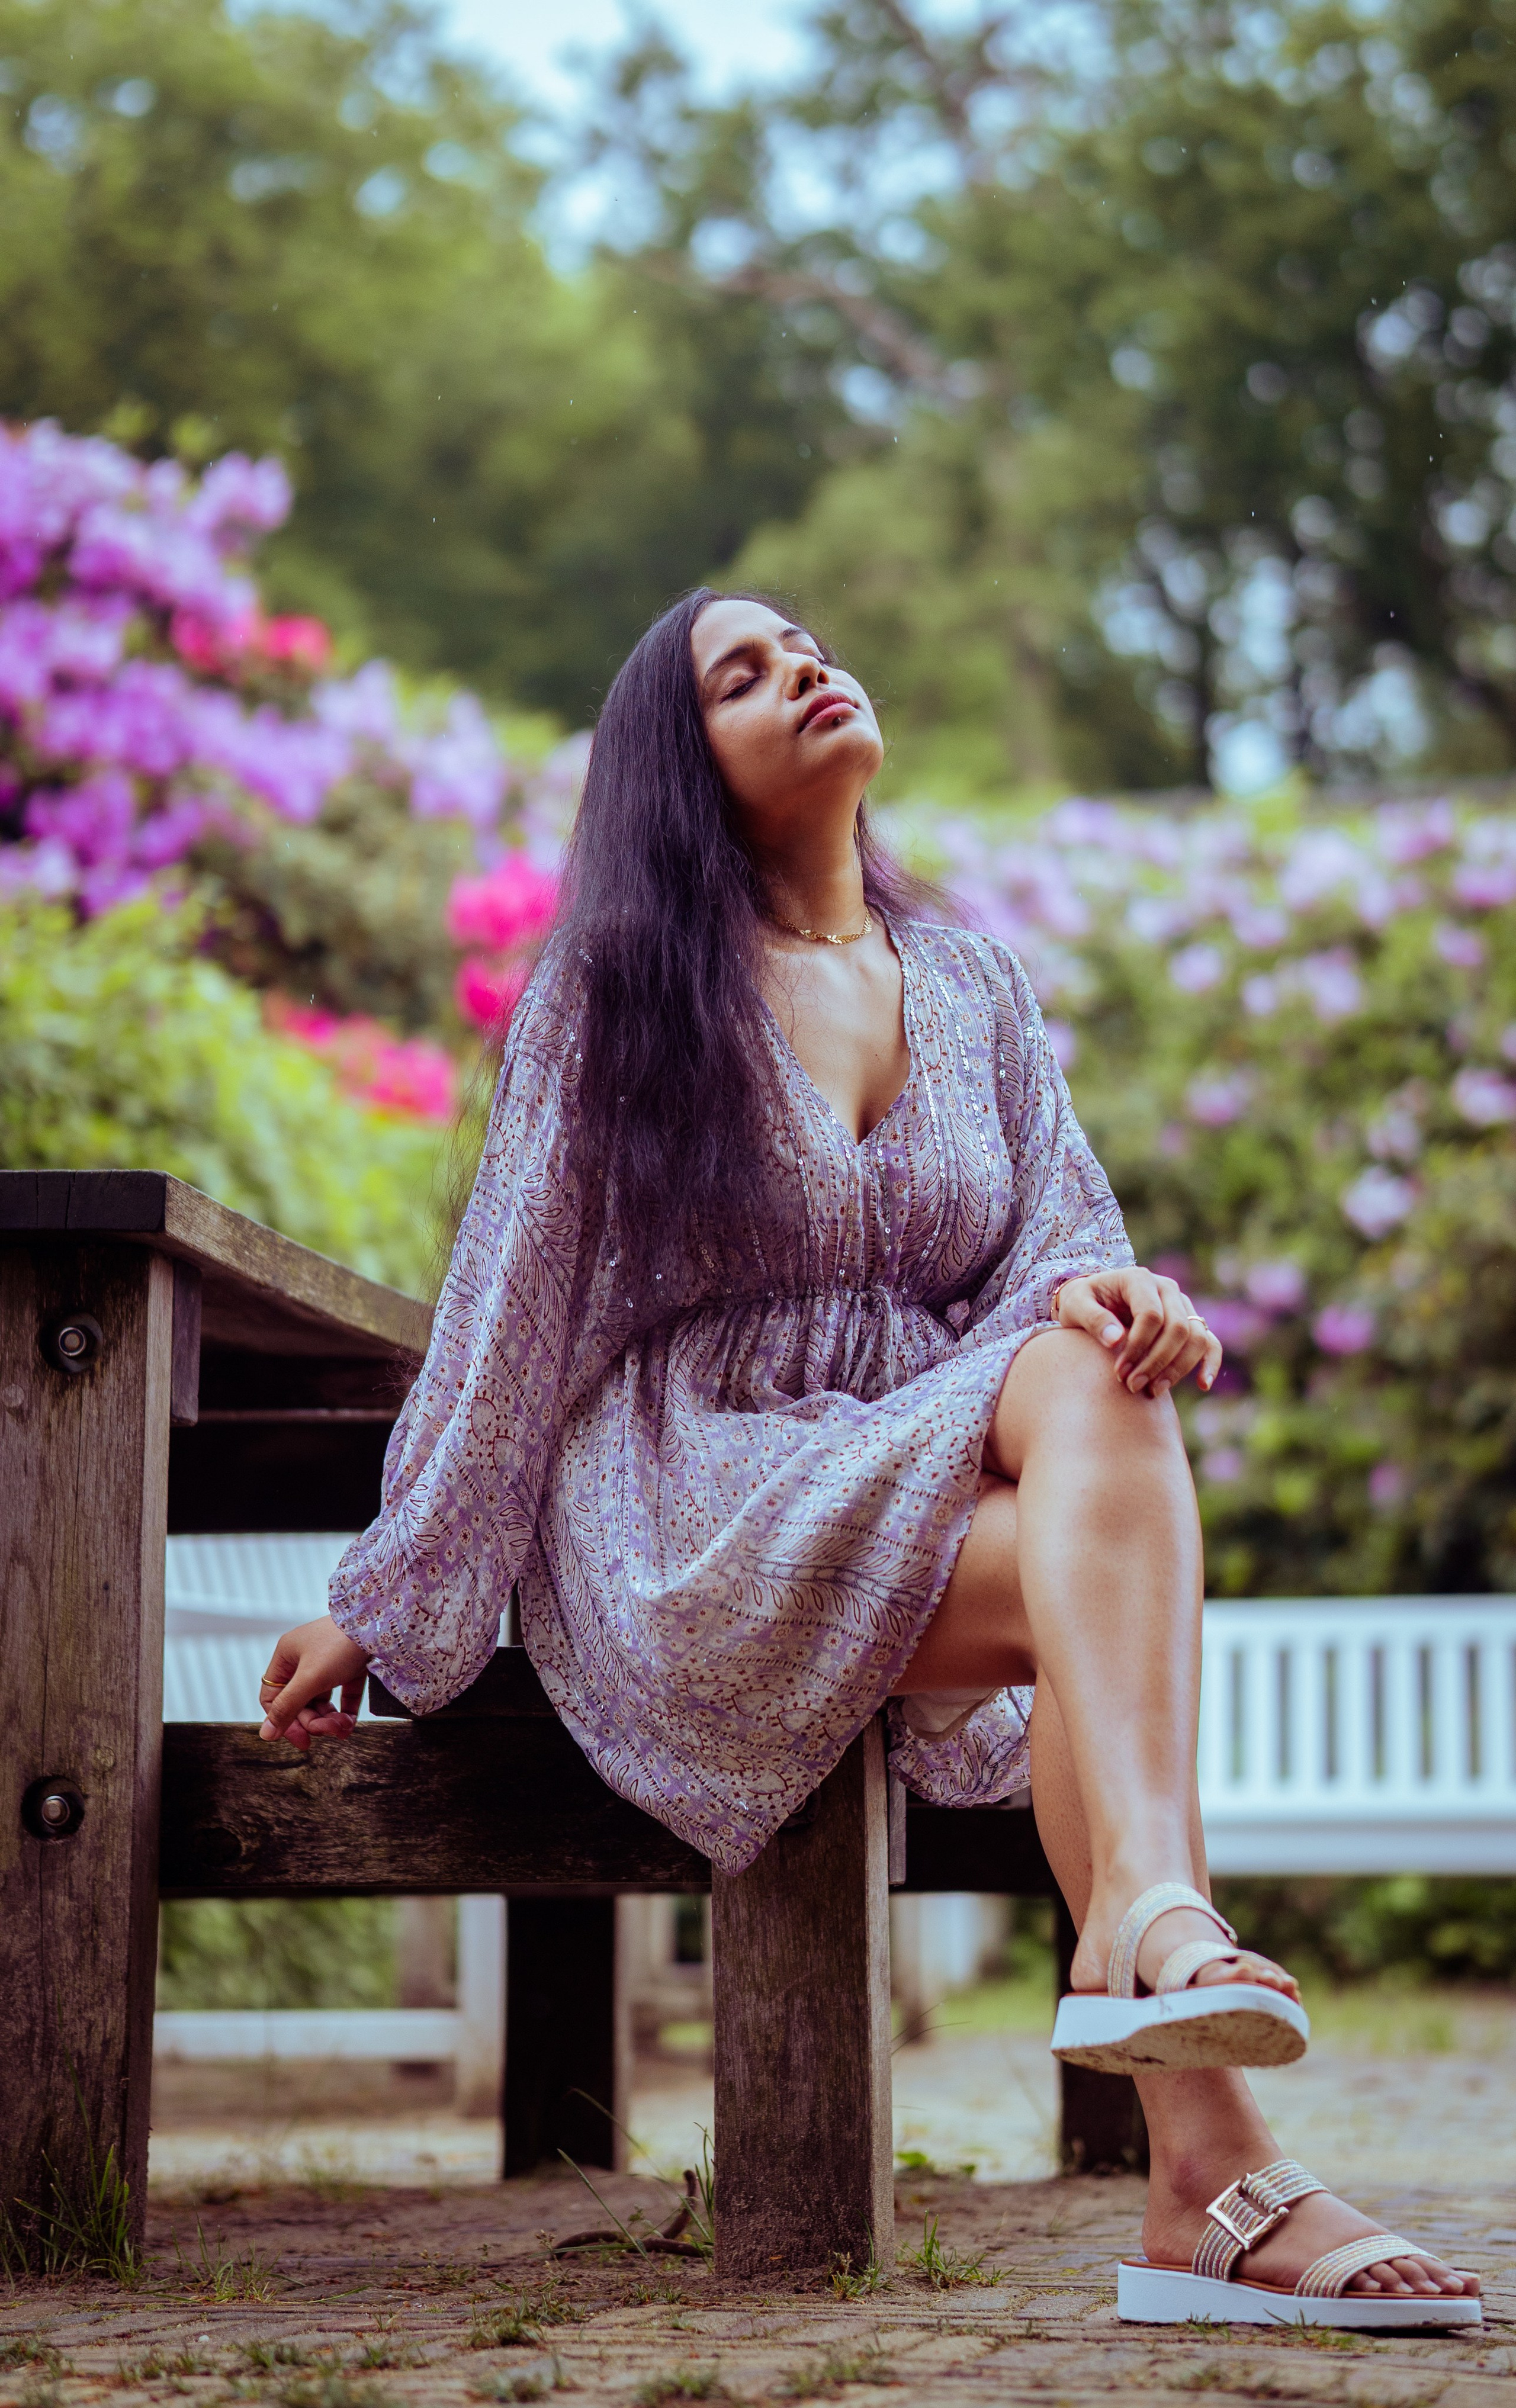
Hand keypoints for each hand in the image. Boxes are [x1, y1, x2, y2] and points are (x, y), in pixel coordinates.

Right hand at [257, 1614, 369, 1749]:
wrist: (380, 1623)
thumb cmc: (339, 1644)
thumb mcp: (310, 1678)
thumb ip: (287, 1707)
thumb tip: (266, 1735)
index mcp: (287, 1657)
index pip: (274, 1698)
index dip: (284, 1722)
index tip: (302, 1740)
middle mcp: (304, 1658)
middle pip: (300, 1703)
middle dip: (316, 1721)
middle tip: (331, 1731)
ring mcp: (328, 1661)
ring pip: (322, 1701)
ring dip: (331, 1719)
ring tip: (344, 1727)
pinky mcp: (350, 1664)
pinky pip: (342, 1693)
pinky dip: (345, 1710)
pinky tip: (350, 1723)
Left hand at [1054, 1267, 1221, 1399]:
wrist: (1094, 1302)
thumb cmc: (1083, 1302)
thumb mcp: (1076, 1305)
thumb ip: (1092, 1318)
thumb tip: (1115, 1340)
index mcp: (1139, 1279)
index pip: (1151, 1315)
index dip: (1138, 1347)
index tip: (1119, 1372)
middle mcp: (1166, 1288)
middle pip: (1177, 1328)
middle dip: (1156, 1362)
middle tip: (1133, 1386)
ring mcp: (1181, 1305)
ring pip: (1196, 1338)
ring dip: (1177, 1368)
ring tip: (1152, 1391)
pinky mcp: (1190, 1323)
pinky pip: (1210, 1342)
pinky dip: (1209, 1363)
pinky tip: (1202, 1385)